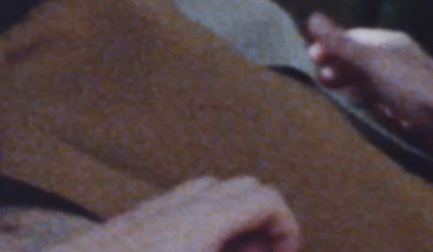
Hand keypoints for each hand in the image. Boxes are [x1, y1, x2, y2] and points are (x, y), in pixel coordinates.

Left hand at [53, 177, 300, 251]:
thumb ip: (236, 251)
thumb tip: (267, 249)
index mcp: (206, 219)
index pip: (268, 198)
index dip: (288, 229)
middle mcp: (186, 202)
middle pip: (247, 188)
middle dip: (264, 223)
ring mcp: (162, 204)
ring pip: (217, 192)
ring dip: (237, 221)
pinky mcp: (143, 215)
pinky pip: (190, 202)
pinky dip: (209, 221)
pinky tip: (199, 251)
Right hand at [304, 13, 432, 164]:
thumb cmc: (410, 86)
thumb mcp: (372, 62)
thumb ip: (341, 43)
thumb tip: (312, 17)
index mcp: (390, 42)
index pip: (352, 37)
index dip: (330, 45)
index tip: (312, 58)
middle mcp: (397, 58)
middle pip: (359, 59)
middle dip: (338, 67)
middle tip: (321, 80)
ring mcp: (404, 83)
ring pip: (369, 80)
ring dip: (351, 85)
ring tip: (337, 94)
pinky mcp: (410, 106)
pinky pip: (382, 99)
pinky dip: (369, 101)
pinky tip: (364, 108)